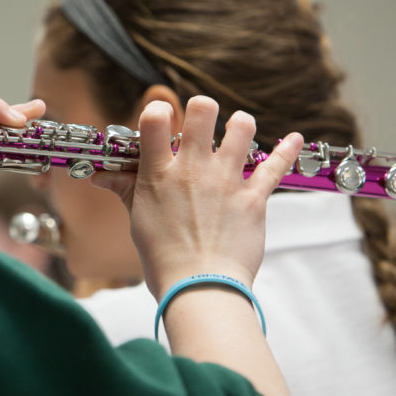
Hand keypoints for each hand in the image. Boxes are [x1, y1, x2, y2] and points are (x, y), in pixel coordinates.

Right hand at [92, 96, 303, 299]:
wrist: (199, 287)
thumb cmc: (163, 258)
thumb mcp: (137, 219)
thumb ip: (125, 189)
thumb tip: (101, 176)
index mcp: (159, 174)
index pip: (153, 120)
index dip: (156, 110)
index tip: (160, 117)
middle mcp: (192, 169)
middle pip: (202, 111)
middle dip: (203, 108)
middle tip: (203, 119)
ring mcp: (225, 181)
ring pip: (241, 128)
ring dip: (240, 124)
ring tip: (238, 128)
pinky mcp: (253, 198)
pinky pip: (275, 166)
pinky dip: (287, 150)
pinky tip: (295, 138)